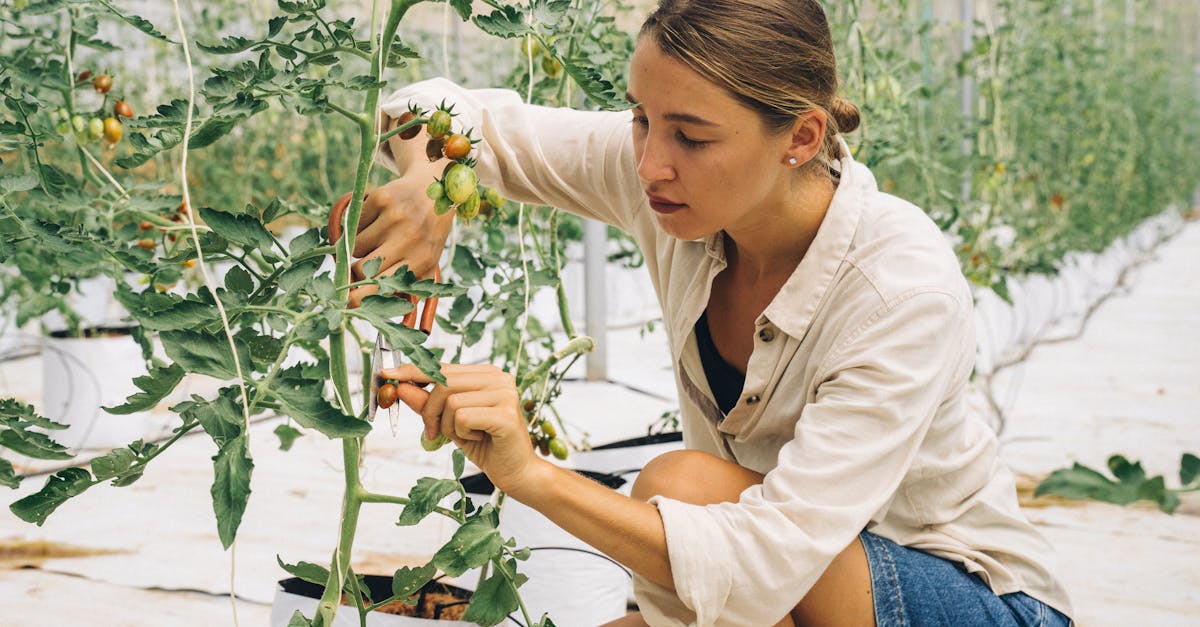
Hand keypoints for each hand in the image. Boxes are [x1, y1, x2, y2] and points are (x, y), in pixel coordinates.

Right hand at [339, 176, 454, 307]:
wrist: (433, 191)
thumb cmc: (427, 235)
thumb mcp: (427, 263)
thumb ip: (409, 289)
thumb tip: (386, 318)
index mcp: (421, 261)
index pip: (382, 288)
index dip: (359, 299)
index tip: (346, 304)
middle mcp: (409, 238)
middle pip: (362, 269)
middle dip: (357, 272)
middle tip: (360, 267)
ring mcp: (394, 217)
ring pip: (355, 246)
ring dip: (360, 247)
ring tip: (378, 238)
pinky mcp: (381, 199)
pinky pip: (353, 223)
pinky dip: (359, 225)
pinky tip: (377, 220)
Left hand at [385, 363, 538, 492]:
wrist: (517, 473)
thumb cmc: (486, 445)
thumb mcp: (450, 423)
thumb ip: (427, 403)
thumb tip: (400, 387)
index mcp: (487, 374)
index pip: (443, 367)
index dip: (414, 371)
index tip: (387, 374)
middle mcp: (499, 377)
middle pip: (443, 382)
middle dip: (428, 409)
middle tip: (431, 432)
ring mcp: (505, 393)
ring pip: (450, 400)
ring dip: (447, 425)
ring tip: (465, 437)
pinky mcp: (505, 413)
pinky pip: (462, 417)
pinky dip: (461, 434)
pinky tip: (479, 439)